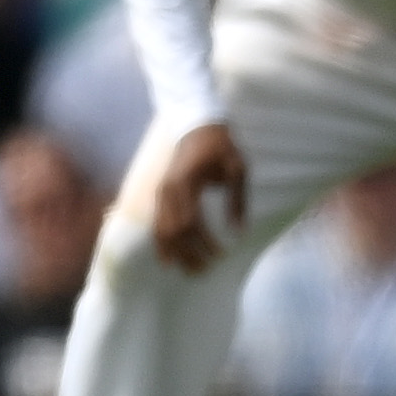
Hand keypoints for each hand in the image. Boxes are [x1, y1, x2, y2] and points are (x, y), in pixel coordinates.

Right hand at [146, 123, 246, 272]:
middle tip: (204, 270)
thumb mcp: (238, 169)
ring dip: (174, 252)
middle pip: (173, 231)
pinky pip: (156, 223)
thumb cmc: (221, 147)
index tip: (220, 255)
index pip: (192, 221)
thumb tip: (238, 232)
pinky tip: (167, 259)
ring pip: (161, 230)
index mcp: (187, 183)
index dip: (204, 242)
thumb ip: (237, 201)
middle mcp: (168, 190)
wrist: (196, 125)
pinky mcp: (160, 194)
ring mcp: (161, 192)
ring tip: (187, 269)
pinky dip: (161, 243)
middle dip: (187, 253)